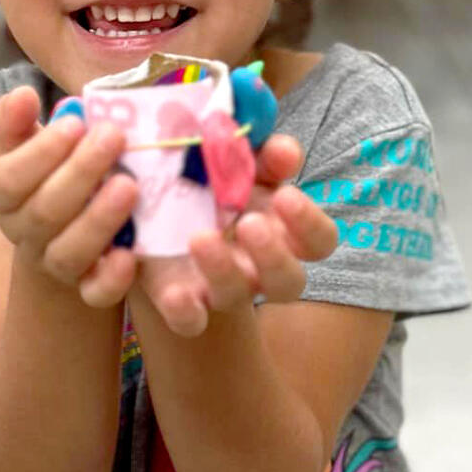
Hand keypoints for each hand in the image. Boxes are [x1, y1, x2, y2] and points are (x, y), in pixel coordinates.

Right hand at [0, 85, 138, 307]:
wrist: (65, 237)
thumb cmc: (50, 175)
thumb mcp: (27, 146)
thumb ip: (17, 121)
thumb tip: (21, 96)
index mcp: (4, 196)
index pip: (8, 180)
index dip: (40, 153)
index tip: (76, 122)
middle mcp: (24, 233)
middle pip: (44, 211)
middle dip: (80, 172)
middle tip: (114, 136)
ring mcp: (56, 264)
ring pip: (69, 252)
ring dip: (99, 219)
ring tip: (129, 184)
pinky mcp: (88, 289)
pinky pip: (96, 293)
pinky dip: (112, 278)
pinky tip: (130, 254)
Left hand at [138, 133, 337, 336]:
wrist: (151, 200)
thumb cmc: (210, 176)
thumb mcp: (235, 154)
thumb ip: (261, 151)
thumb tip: (285, 149)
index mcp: (281, 227)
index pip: (319, 240)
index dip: (309, 222)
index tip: (284, 194)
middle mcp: (258, 265)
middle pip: (290, 281)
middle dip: (273, 256)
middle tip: (249, 224)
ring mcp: (220, 286)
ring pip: (237, 298)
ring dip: (223, 270)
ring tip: (200, 238)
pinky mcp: (181, 299)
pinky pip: (189, 322)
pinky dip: (185, 312)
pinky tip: (174, 294)